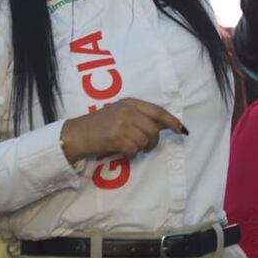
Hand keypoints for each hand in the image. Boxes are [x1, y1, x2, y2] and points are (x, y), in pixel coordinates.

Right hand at [59, 98, 185, 163]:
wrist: (76, 134)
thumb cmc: (100, 125)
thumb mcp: (121, 113)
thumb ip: (141, 117)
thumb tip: (165, 126)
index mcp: (131, 102)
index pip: (158, 111)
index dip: (172, 121)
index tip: (181, 130)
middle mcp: (128, 110)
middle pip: (153, 130)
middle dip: (153, 142)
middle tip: (146, 147)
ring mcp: (121, 123)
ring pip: (145, 141)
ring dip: (140, 149)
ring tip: (130, 148)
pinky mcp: (115, 137)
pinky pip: (134, 150)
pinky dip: (131, 155)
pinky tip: (123, 152)